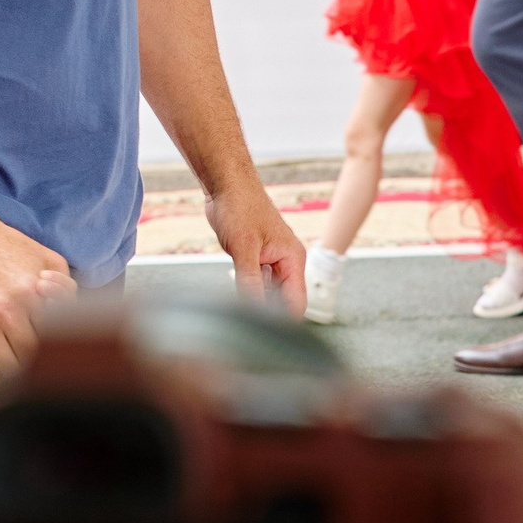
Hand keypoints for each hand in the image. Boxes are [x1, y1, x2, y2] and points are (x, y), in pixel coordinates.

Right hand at [0, 222, 71, 385]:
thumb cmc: (9, 249)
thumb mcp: (48, 258)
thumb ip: (67, 286)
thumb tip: (78, 310)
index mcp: (32, 293)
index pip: (55, 334)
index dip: (63, 348)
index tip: (66, 353)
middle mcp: (8, 310)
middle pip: (33, 356)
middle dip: (43, 366)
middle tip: (49, 368)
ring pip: (9, 367)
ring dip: (21, 376)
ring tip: (28, 374)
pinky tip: (3, 375)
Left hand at [204, 183, 306, 318]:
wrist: (226, 186)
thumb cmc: (239, 208)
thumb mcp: (243, 248)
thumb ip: (250, 280)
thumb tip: (253, 311)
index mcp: (293, 259)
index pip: (296, 302)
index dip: (283, 322)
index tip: (264, 337)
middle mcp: (286, 262)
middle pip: (282, 301)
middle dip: (266, 313)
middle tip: (244, 327)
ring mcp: (270, 261)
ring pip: (267, 293)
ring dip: (254, 302)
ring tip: (236, 314)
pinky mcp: (256, 259)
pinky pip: (256, 283)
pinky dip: (246, 291)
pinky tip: (232, 297)